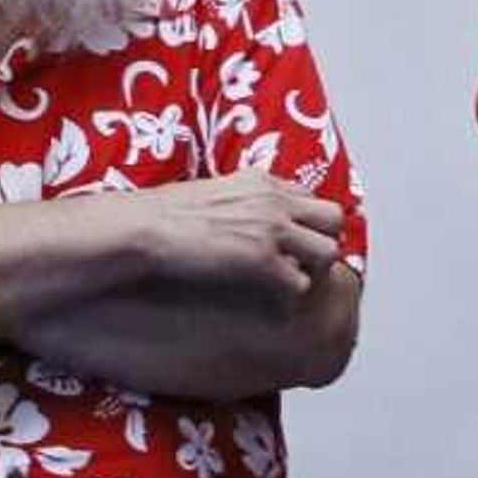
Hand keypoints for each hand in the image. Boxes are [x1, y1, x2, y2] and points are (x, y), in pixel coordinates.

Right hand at [123, 174, 345, 301]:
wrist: (143, 228)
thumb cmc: (164, 214)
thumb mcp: (213, 191)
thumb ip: (243, 199)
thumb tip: (251, 218)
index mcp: (262, 180)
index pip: (311, 197)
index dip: (306, 221)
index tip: (293, 239)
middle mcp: (274, 201)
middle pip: (333, 218)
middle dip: (322, 239)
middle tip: (302, 260)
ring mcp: (272, 230)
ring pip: (328, 251)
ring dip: (312, 268)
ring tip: (288, 280)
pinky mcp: (262, 261)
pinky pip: (301, 283)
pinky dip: (289, 294)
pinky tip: (270, 296)